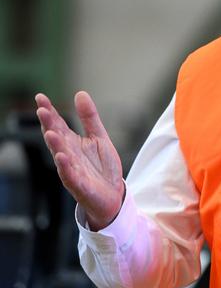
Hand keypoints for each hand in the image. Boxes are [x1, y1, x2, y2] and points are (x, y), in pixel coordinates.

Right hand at [35, 91, 124, 230]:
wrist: (113, 194)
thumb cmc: (102, 166)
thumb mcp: (99, 137)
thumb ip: (89, 118)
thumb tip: (80, 93)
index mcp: (72, 143)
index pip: (58, 124)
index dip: (50, 111)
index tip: (40, 97)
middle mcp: (68, 155)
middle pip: (56, 138)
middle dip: (49, 125)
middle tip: (42, 110)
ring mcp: (72, 170)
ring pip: (61, 156)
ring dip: (55, 145)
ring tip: (50, 132)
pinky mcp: (80, 185)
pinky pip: (71, 176)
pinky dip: (66, 167)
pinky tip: (62, 157)